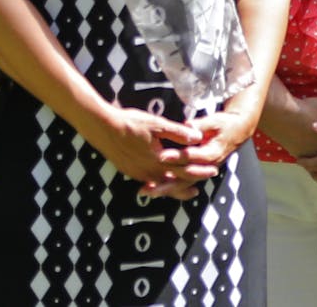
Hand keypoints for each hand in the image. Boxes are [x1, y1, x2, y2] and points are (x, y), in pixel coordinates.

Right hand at [80, 106, 212, 198]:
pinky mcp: (129, 172)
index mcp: (160, 160)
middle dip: (190, 183)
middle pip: (175, 182)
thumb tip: (198, 137)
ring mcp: (138, 174)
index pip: (186, 167)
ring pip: (162, 186)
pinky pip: (149, 183)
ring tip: (186, 192)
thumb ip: (178, 133)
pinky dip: (159, 186)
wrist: (103, 128)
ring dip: (174, 188)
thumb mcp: (157, 124)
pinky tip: (159, 184)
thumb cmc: (130, 123)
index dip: (200, 169)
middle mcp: (150, 172)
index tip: (213, 170)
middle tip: (200, 188)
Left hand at [145, 110, 254, 200]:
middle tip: (150, 184)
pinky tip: (152, 188)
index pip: (193, 157)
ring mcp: (201, 171)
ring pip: (182, 183)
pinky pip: (181, 182)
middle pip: (185, 177)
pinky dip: (168, 187)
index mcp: (212, 153)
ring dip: (165, 188)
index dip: (177, 157)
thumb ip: (200, 125)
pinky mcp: (196, 172)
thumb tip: (188, 127)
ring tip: (147, 190)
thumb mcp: (214, 121)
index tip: (162, 156)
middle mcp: (207, 166)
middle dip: (167, 182)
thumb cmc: (224, 125)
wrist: (236, 131)